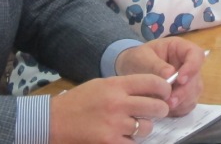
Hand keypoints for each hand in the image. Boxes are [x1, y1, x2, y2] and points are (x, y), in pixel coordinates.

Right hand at [49, 74, 170, 142]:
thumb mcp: (102, 85)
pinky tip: (124, 136)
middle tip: (158, 111)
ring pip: (146, 128)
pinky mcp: (110, 142)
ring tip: (134, 125)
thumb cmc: (79, 101)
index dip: (164, 88)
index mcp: (116, 85)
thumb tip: (151, 90)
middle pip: (155, 107)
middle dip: (161, 109)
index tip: (166, 92)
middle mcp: (118, 103)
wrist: (54, 121)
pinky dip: (131, 141)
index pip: (152, 82)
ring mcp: (114, 124)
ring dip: (144, 128)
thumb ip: (125, 87)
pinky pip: (133, 143)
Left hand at [115, 37, 204, 115]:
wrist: (130, 71)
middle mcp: (187, 65)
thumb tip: (170, 74)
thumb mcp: (142, 58)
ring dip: (181, 102)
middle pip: (196, 78)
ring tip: (163, 106)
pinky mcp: (184, 96)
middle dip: (184, 92)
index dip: (192, 67)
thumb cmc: (137, 59)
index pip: (196, 55)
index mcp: (180, 49)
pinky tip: (165, 110)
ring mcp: (188, 81)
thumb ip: (155, 65)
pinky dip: (178, 109)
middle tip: (169, 101)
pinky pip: (188, 105)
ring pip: (194, 93)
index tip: (180, 80)